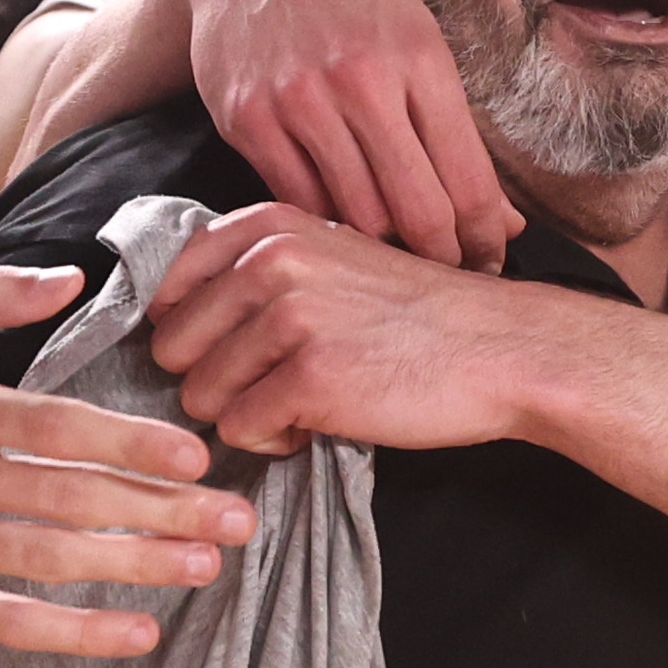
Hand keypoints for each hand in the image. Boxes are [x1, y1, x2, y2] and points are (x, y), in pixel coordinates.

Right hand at [0, 264, 250, 654]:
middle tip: (238, 524)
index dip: (130, 440)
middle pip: (65, 493)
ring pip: (41, 557)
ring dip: (132, 567)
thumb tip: (73, 281)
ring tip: (202, 571)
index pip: (51, 421)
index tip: (198, 455)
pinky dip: (70, 631)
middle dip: (161, 511)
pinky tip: (131, 633)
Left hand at [148, 203, 560, 456]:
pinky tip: (318, 423)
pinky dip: (274, 440)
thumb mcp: (332, 257)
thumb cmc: (414, 314)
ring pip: (199, 394)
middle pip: (173, 346)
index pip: (167, 284)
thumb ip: (256, 268)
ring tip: (301, 403)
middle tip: (272, 384)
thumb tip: (166, 315)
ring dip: (244, 414)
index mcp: (269, 227)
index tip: (227, 349)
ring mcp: (289, 318)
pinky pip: (240, 429)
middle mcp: (270, 261)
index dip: (188, 330)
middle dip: (214, 379)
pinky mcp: (310, 378)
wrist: (501, 349)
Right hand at [186, 0, 513, 270]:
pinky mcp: (247, 120)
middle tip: (446, 277)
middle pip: (416, 211)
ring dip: (381, 250)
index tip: (489, 264)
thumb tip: (504, 223)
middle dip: (439, 258)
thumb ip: (457, 133)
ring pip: (355, 216)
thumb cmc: (351, 2)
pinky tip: (339, 231)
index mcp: (419, 59)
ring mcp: (298, 101)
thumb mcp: (419, 42)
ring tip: (395, 259)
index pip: (469, 181)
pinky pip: (297, 202)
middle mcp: (360, 79)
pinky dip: (324, 225)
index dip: (486, 240)